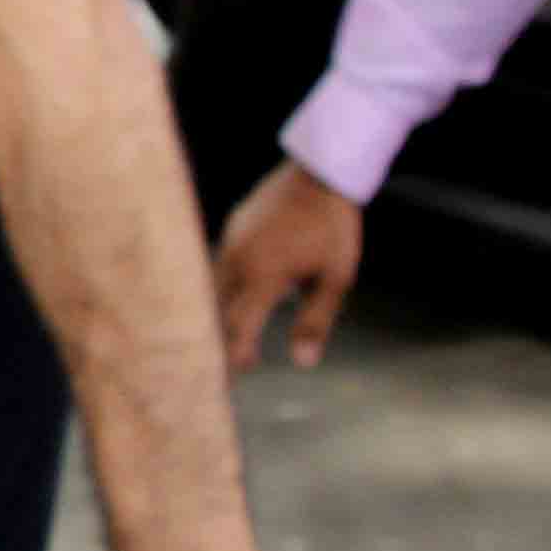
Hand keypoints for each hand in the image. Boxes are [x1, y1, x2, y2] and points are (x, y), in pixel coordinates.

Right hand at [215, 159, 363, 373]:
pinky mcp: (233, 228)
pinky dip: (223, 286)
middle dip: (218, 340)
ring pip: (215, 287)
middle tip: (218, 368)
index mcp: (265, 276)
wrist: (322, 172)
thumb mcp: (335, 278)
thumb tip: (303, 362)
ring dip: (218, 313)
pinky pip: (221, 264)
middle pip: (218, 311)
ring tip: (221, 336)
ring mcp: (232, 242)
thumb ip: (315, 321)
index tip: (233, 378)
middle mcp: (240, 261)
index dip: (234, 355)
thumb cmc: (334, 227)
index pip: (238, 326)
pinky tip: (234, 295)